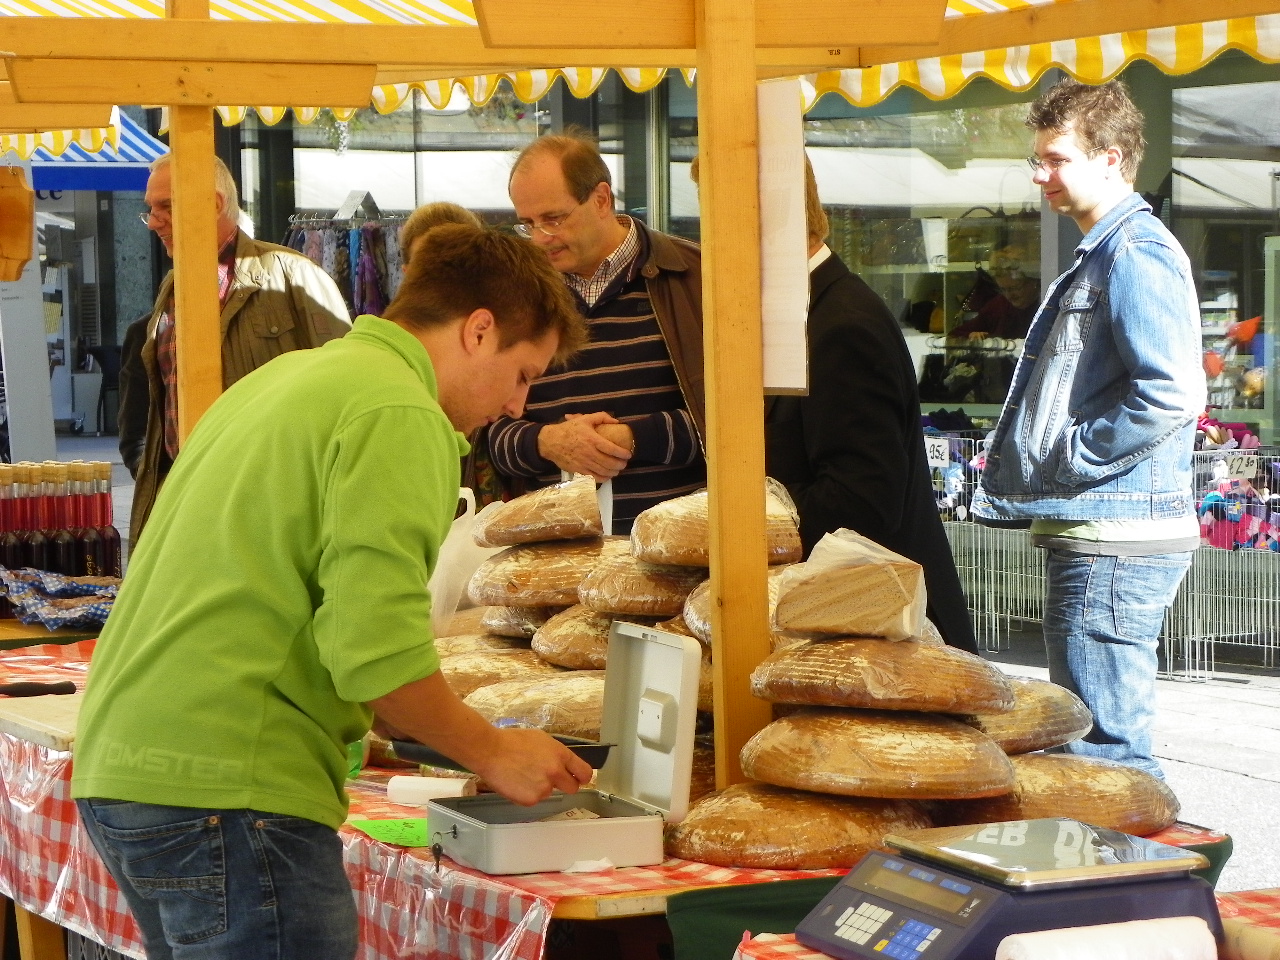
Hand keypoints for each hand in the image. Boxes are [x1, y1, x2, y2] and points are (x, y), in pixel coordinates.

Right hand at [468, 728, 592, 805]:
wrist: (490, 751)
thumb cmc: (512, 741)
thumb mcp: (541, 740)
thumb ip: (556, 754)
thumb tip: (564, 764)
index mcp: (560, 755)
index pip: (585, 772)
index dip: (582, 777)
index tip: (579, 778)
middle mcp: (555, 772)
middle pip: (572, 788)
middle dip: (564, 785)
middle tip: (549, 779)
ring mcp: (543, 788)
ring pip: (549, 793)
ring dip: (540, 787)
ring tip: (523, 774)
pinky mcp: (530, 800)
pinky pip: (534, 799)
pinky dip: (527, 794)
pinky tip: (516, 782)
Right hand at [538, 412, 632, 480]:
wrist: (550, 442)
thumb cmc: (569, 430)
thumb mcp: (584, 419)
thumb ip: (602, 417)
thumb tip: (616, 422)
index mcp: (591, 439)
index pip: (611, 449)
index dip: (622, 453)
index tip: (628, 454)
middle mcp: (589, 453)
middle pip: (609, 463)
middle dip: (620, 465)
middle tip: (624, 463)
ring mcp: (583, 463)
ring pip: (603, 472)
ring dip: (613, 472)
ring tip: (617, 469)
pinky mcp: (578, 471)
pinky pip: (594, 478)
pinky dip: (603, 478)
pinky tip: (607, 476)